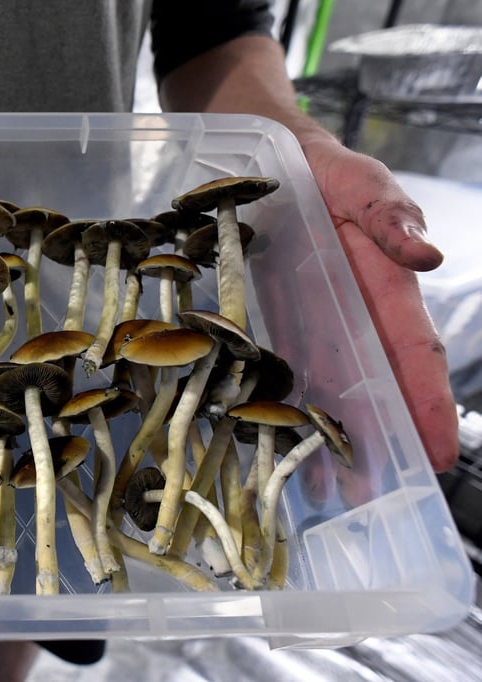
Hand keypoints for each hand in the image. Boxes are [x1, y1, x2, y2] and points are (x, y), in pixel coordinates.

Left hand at [301, 137, 458, 475]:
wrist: (271, 156)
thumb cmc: (325, 169)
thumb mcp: (361, 184)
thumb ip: (389, 216)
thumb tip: (427, 255)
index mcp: (386, 287)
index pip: (414, 353)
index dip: (428, 403)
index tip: (440, 454)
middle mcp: (356, 313)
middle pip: (378, 383)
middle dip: (387, 439)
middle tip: (384, 498)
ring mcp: (319, 318)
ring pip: (335, 384)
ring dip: (337, 434)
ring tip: (331, 490)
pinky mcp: (282, 318)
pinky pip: (288, 366)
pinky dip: (291, 402)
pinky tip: (282, 440)